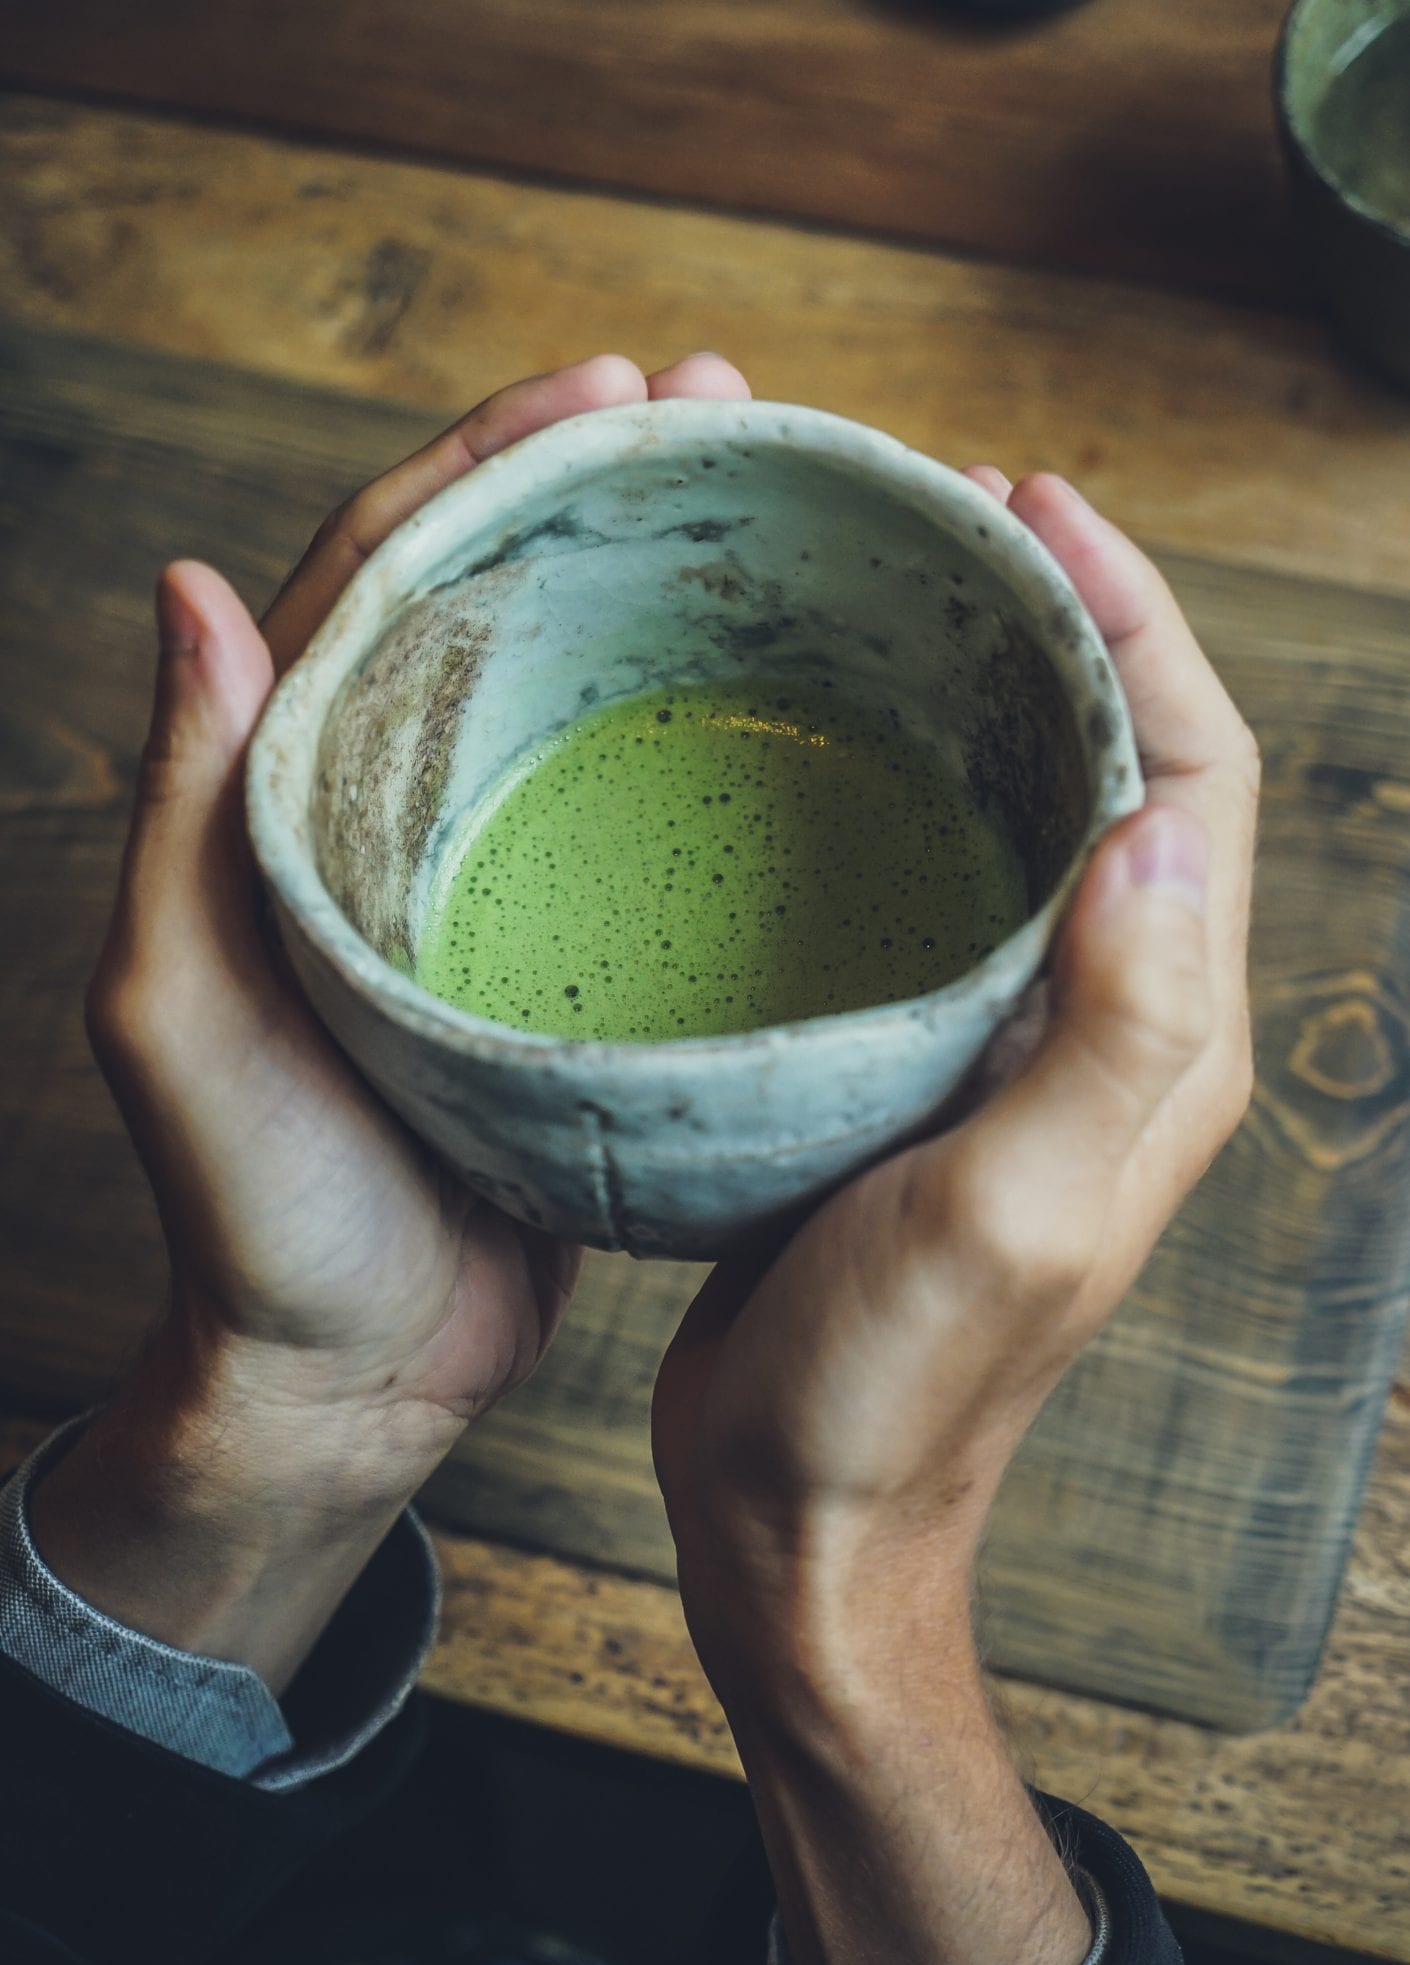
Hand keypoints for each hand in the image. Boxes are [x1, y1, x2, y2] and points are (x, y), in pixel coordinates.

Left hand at [31, 353, 751, 1688]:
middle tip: (731, 413)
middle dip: (606, 490)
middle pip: (503, 606)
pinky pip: (641, 824)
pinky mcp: (578, 967)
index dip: (489, 463)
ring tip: (783, 518)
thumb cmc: (257, 1214)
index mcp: (300, 802)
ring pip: (584, 700)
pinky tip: (797, 714)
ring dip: (670, 596)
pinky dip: (706, 747)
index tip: (612, 388)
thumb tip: (190, 587)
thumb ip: (188, 813)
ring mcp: (495, 886)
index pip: (387, 580)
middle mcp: (397, 817)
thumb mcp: (183, 1014)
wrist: (350, 1379)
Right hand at [652, 472, 1258, 1964]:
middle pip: (1119, 770)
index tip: (1031, 511)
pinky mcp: (918, 1065)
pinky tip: (800, 749)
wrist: (801, 1511)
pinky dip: (888, 790)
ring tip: (871, 593)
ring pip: (1021, 815)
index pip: (1193, 777)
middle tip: (937, 517)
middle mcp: (1110, 1025)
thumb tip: (1164, 823)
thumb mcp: (1012, 1210)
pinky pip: (931, 886)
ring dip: (971, 692)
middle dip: (1054, 624)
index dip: (1133, 626)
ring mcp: (1013, 1042)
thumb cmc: (895, 1385)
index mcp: (1163, 1040)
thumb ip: (1116, 1029)